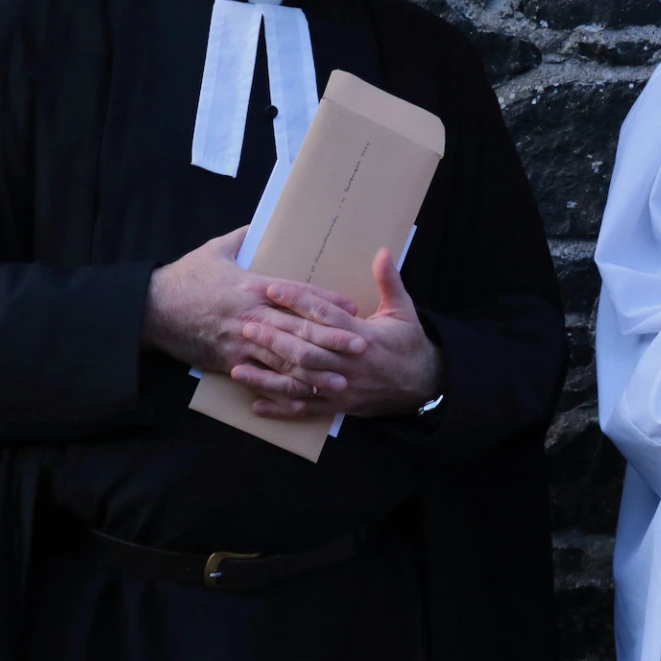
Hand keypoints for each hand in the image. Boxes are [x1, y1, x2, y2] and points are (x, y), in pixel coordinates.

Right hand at [143, 227, 363, 416]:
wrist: (152, 310)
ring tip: (340, 380)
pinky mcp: (230, 363)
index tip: (352, 308)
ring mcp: (241, 343)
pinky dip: (283, 392)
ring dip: (315, 372)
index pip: (298, 295)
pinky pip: (261, 380)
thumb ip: (243, 236)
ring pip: (284, 360)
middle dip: (332, 341)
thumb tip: (260, 222)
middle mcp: (252, 317)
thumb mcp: (215, 250)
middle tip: (361, 347)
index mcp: (252, 287)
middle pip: (298, 331)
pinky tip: (303, 402)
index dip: (326, 302)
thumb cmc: (185, 278)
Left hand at [228, 247, 442, 420]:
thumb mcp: (404, 310)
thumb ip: (389, 281)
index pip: (325, 315)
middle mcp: (348, 363)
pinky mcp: (338, 406)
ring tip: (238, 366)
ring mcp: (342, 388)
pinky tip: (255, 404)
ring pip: (299, 381)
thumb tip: (383, 251)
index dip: (298, 300)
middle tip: (247, 324)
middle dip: (274, 337)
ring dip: (267, 375)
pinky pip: (305, 408)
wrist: (423, 385)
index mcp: (363, 336)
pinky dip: (280, 408)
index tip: (273, 289)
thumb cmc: (410, 345)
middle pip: (305, 348)